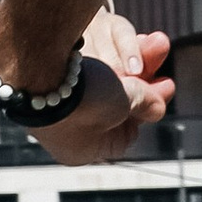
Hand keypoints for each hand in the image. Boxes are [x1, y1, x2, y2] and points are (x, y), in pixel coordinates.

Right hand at [33, 10, 173, 166]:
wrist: (34, 67)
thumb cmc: (82, 96)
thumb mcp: (125, 100)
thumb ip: (146, 103)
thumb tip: (158, 108)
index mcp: (82, 151)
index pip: (126, 133)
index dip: (149, 106)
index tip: (167, 83)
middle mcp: (64, 136)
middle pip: (111, 110)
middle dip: (138, 85)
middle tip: (157, 65)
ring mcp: (50, 112)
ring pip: (96, 92)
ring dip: (120, 72)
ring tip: (140, 50)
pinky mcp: (40, 87)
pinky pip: (77, 79)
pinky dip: (95, 68)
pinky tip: (105, 53)